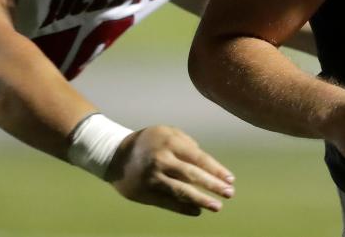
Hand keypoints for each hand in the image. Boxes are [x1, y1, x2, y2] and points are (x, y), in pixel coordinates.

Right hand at [107, 125, 234, 214]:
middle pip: (192, 175)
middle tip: (229, 193)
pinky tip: (197, 211)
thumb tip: (206, 163)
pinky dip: (183, 208)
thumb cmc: (148, 142)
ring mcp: (153, 177)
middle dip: (212, 185)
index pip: (198, 158)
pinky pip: (167, 202)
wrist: (115, 155)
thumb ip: (187, 144)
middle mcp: (162, 159)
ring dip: (201, 200)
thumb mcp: (167, 133)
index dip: (216, 169)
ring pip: (180, 191)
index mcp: (170, 142)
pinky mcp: (145, 192)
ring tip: (217, 206)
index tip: (230, 179)